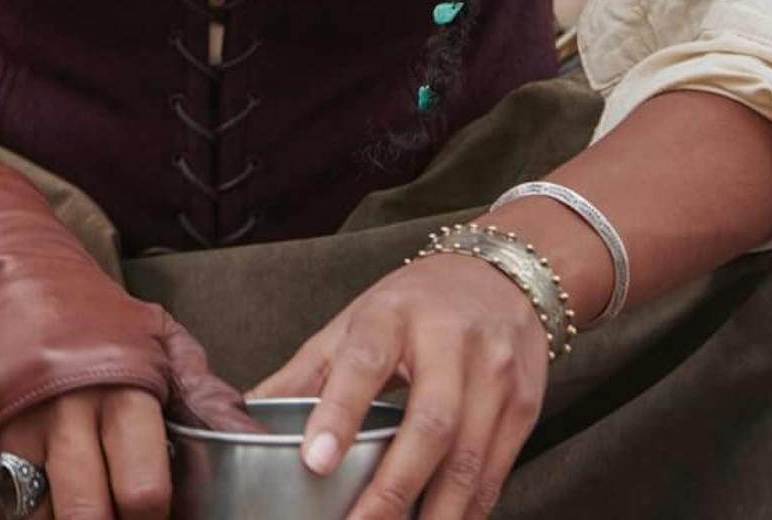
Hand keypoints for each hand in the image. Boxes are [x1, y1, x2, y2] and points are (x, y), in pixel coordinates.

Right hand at [0, 162, 252, 497]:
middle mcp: (64, 413)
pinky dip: (28, 500)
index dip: (156, 517)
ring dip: (65, 514)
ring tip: (83, 491)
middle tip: (119, 510)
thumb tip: (252, 439)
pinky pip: (4, 496)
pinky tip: (44, 476)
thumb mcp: (156, 339)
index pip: (143, 494)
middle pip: (88, 517)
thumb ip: (204, 394)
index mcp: (120, 392)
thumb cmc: (89, 315)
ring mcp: (12, 427)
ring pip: (42, 517)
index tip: (159, 511)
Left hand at [251, 251, 552, 519]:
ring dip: (436, 513)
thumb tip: (246, 412)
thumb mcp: (353, 320)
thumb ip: (306, 372)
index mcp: (392, 315)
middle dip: (393, 487)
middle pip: (428, 425)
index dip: (338, 414)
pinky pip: (496, 471)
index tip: (314, 461)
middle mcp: (450, 344)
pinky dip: (469, 509)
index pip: (363, 364)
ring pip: (469, 458)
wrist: (501, 276)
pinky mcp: (525, 407)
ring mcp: (495, 377)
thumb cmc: (413, 305)